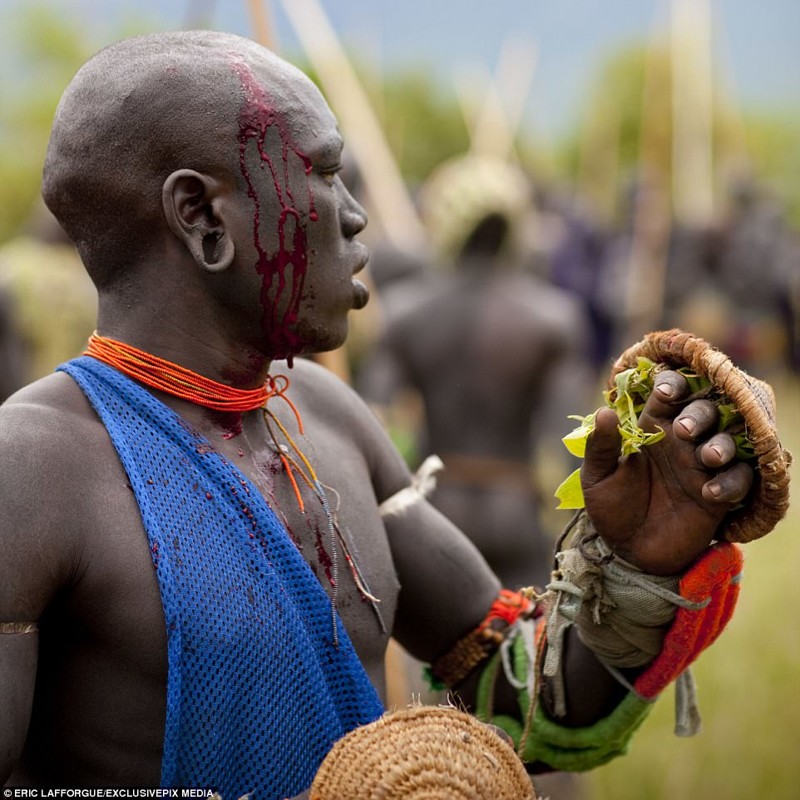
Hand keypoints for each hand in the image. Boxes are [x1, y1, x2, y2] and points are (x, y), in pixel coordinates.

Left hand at [581, 370, 753, 574]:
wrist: (628, 550)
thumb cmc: (611, 507)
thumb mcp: (597, 477)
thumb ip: (601, 446)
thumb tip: (603, 412)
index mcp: (652, 428)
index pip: (670, 395)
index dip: (673, 386)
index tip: (665, 393)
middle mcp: (682, 441)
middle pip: (705, 411)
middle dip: (700, 414)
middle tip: (684, 431)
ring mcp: (703, 467)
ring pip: (728, 441)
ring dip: (722, 445)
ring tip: (706, 458)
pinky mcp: (719, 495)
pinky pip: (740, 479)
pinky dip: (730, 482)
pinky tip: (708, 493)